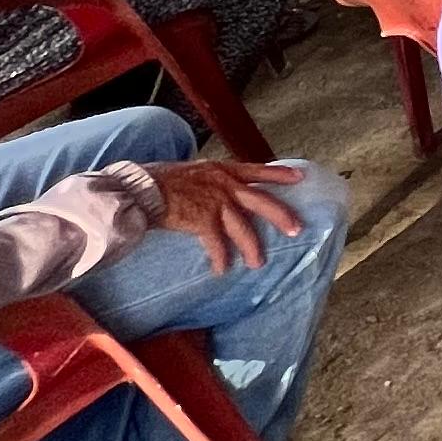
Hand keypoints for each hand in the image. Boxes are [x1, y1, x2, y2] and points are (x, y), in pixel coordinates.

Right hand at [145, 158, 314, 270]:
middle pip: (261, 201)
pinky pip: (217, 245)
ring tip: (257, 263)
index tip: (300, 177)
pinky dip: (220, 258)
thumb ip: (206, 181)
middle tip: (297, 229)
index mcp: (221, 170)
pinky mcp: (203, 220)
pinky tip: (221, 269)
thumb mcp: (190, 172)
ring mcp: (216, 202)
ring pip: (243, 228)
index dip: (279, 174)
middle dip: (281, 216)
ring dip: (252, 248)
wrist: (141, 188)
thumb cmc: (158, 180)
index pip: (257, 170)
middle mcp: (224, 184)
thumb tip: (210, 189)